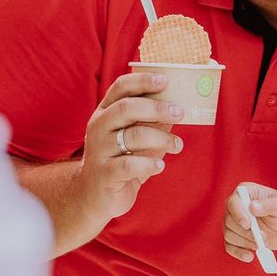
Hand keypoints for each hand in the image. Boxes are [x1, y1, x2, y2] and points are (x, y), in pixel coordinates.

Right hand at [77, 72, 183, 224]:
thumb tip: (181, 105)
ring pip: (133, 136)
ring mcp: (99, 150)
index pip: (120, 88)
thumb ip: (153, 121)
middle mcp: (99, 127)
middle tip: (180, 112)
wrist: (94, 195)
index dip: (142, 81)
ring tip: (178, 145)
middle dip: (157, 108)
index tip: (165, 80)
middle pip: (126, 108)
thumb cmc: (122, 159)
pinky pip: (129, 165)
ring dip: (162, 138)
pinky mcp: (104, 174)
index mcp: (105, 112)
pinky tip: (160, 166)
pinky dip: (149, 164)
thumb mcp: (136, 136)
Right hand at [224, 183, 276, 262]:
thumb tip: (253, 207)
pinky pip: (230, 247)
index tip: (248, 225)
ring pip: (229, 235)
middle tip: (263, 238)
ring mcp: (234, 223)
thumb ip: (269, 205)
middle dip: (246, 233)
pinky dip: (238, 253)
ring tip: (263, 245)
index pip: (233, 202)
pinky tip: (250, 257)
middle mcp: (235, 206)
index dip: (238, 214)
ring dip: (246, 243)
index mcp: (245, 192)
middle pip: (229, 221)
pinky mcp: (235, 238)